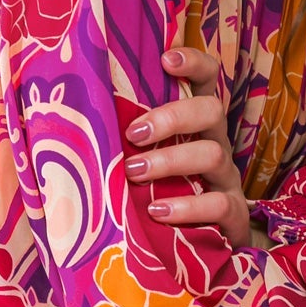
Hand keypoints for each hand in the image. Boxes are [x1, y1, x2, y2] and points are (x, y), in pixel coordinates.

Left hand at [123, 47, 250, 248]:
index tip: (166, 57)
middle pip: (211, 111)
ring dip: (170, 160)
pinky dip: (187, 206)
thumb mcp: (146, 161)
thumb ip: (126, 138)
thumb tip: (71, 113)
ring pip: (212, 154)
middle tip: (133, 133)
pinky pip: (220, 204)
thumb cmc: (164, 194)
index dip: (194, 63)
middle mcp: (216, 145)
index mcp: (197, 126)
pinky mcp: (234, 216)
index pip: (207, 80)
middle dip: (172, 117)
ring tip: (134, 172)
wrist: (205, 249)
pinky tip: (157, 210)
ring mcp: (227, 180)